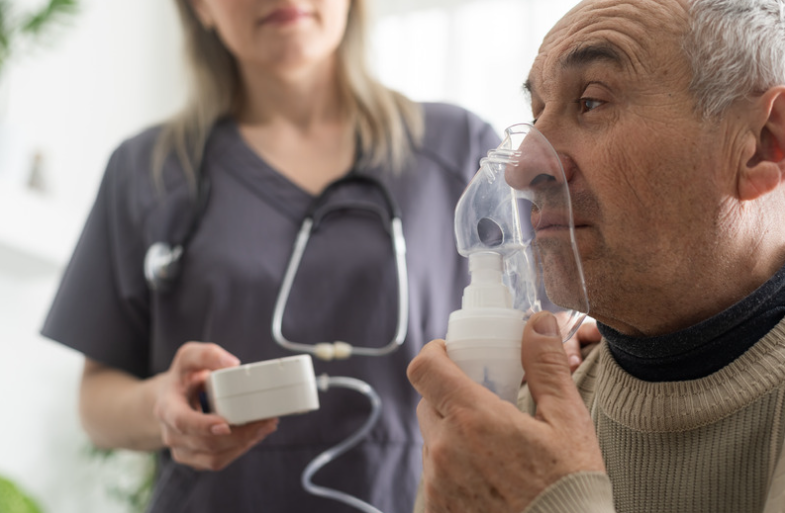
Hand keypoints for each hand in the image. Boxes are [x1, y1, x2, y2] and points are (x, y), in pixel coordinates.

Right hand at [153, 342, 278, 470]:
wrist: (173, 398)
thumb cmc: (184, 377)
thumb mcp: (189, 356)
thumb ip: (208, 355)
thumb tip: (232, 364)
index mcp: (167, 408)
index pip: (182, 421)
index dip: (204, 426)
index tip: (226, 424)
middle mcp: (171, 433)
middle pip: (206, 443)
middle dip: (239, 434)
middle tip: (265, 420)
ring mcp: (182, 450)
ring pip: (214, 458)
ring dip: (244, 444)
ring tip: (265, 427)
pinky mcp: (195, 458)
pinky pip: (218, 462)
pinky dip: (239, 450)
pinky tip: (255, 435)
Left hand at [407, 311, 604, 511]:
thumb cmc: (571, 490)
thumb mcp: (568, 422)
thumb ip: (546, 367)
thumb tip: (536, 322)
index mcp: (473, 419)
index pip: (425, 368)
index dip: (434, 354)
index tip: (451, 353)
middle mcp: (444, 451)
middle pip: (428, 404)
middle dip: (450, 396)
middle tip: (485, 403)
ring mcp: (437, 486)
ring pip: (432, 443)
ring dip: (453, 437)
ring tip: (494, 451)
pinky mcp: (435, 512)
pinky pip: (435, 479)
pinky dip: (454, 473)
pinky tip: (488, 482)